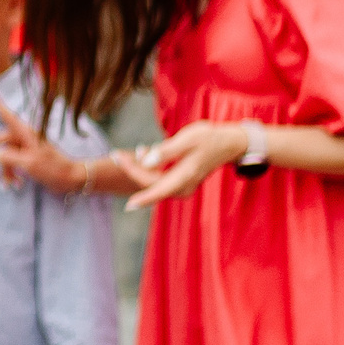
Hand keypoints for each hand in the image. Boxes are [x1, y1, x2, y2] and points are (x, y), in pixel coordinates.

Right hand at [0, 84, 80, 191]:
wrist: (71, 179)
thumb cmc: (54, 169)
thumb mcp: (29, 164)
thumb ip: (7, 158)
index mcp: (23, 132)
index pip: (3, 112)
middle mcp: (21, 136)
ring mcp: (23, 146)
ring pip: (2, 155)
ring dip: (3, 171)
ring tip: (9, 185)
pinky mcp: (26, 156)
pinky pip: (10, 162)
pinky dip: (11, 173)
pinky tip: (16, 184)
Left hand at [114, 119, 251, 210]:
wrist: (228, 143)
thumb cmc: (208, 138)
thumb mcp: (187, 139)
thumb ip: (166, 151)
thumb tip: (146, 162)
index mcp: (185, 177)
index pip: (159, 191)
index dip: (143, 199)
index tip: (128, 206)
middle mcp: (183, 186)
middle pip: (151, 184)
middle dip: (131, 170)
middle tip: (115, 154)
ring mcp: (182, 185)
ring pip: (153, 182)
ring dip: (138, 168)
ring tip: (128, 151)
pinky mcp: (180, 181)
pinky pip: (159, 178)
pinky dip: (149, 167)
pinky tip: (143, 151)